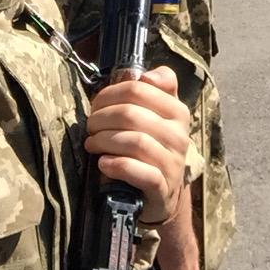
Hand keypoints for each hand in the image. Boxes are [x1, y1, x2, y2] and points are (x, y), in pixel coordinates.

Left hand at [85, 67, 189, 224]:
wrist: (162, 194)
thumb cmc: (153, 147)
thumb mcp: (159, 115)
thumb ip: (155, 89)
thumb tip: (146, 76)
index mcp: (177, 111)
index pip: (138, 89)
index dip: (109, 94)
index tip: (96, 105)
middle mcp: (179, 135)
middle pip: (131, 114)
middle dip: (101, 118)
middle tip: (90, 126)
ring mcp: (173, 163)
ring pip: (135, 141)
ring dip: (104, 141)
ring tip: (92, 144)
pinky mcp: (163, 188)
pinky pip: (139, 172)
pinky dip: (117, 165)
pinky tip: (104, 164)